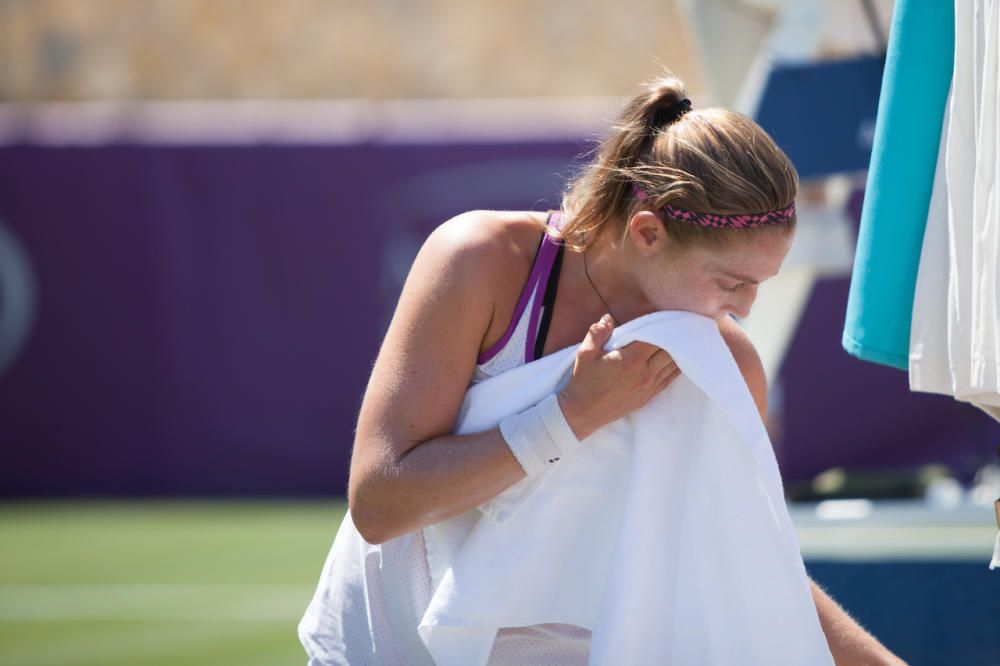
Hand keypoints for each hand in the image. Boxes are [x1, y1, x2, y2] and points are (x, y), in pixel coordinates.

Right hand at [557, 314, 680, 439]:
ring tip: (679, 341)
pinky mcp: (648, 396)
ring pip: (672, 365)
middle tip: (674, 327)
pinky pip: (669, 379)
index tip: (662, 318)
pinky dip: (675, 368)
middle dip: (670, 338)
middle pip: (668, 350)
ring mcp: (648, 386)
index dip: (660, 327)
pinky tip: (678, 360)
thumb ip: (598, 333)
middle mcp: (644, 373)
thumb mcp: (585, 353)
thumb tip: (608, 318)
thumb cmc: (583, 382)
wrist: (583, 413)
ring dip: (676, 352)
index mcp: (630, 359)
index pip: (655, 338)